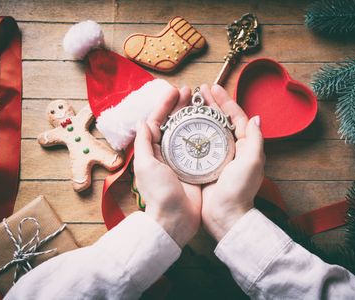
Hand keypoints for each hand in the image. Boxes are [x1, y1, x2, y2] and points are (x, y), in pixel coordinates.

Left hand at [134, 86, 201, 247]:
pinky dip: (204, 131)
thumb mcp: (146, 165)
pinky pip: (201, 145)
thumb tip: (143, 120)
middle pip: (174, 123)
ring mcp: (183, 159)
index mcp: (153, 151)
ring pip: (188, 131)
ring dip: (193, 115)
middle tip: (190, 92)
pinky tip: (211, 122)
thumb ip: (144, 143)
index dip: (165, 105)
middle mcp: (167, 152)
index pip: (158, 122)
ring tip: (200, 101)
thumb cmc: (159, 194)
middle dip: (180, 106)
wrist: (176, 219)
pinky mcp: (197, 166)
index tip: (174, 92)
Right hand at [199, 84, 264, 241]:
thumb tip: (256, 118)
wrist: (225, 215)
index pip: (236, 117)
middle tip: (199, 90)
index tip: (213, 88)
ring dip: (199, 114)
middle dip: (210, 104)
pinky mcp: (203, 165)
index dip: (225, 101)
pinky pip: (197, 143)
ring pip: (207, 129)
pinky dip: (191, 131)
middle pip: (220, 120)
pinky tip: (181, 124)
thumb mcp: (252, 161)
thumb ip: (254, 139)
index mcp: (244, 145)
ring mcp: (216, 156)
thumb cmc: (240, 190)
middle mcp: (231, 148)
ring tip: (189, 102)